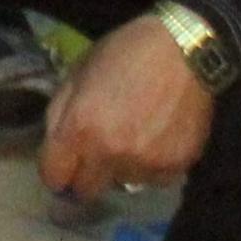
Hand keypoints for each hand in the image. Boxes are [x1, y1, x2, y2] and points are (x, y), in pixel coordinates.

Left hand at [42, 15, 217, 203]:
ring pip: (122, 183)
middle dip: (86, 174)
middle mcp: (109, 152)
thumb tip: (55, 151)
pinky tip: (159, 136)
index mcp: (80, 128)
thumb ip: (59, 115)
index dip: (57, 170)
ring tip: (136, 133)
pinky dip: (152, 164)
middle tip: (98, 152)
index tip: (65, 164)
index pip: (54, 177)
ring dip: (122, 166)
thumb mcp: (79, 72)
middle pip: (86, 191)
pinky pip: (153, 179)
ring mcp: (144, 163)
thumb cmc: (126, 53)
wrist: (186, 49)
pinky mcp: (174, 167)